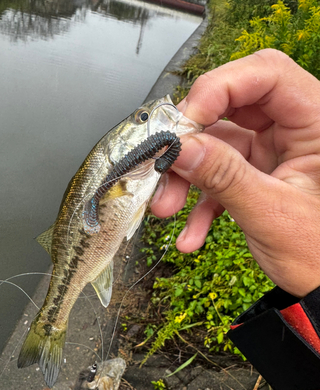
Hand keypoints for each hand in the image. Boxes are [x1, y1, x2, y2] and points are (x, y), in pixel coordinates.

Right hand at [151, 49, 319, 297]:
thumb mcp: (271, 213)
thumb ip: (224, 177)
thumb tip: (179, 147)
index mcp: (317, 122)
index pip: (265, 74)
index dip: (217, 90)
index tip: (182, 126)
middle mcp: (295, 129)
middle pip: (231, 107)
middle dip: (192, 139)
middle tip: (165, 164)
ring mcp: (274, 151)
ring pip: (218, 144)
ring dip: (187, 177)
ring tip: (167, 208)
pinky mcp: (257, 174)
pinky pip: (220, 175)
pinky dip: (201, 203)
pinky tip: (191, 235)